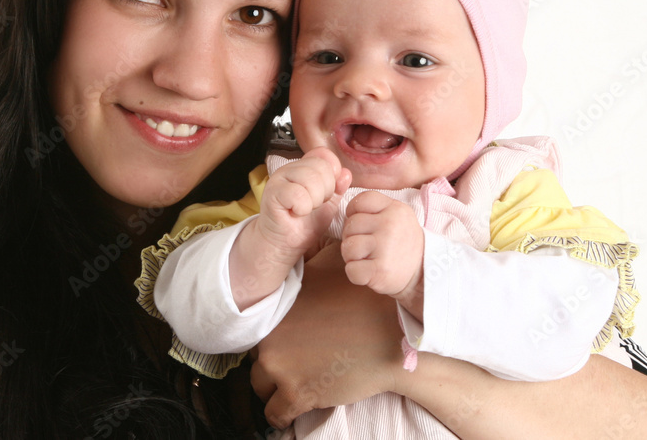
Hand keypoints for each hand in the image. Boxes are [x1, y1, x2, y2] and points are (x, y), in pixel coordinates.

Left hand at [249, 240, 404, 427]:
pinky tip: (289, 409)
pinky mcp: (297, 396)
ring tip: (290, 382)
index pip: (257, 328)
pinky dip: (280, 414)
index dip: (270, 335)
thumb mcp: (332, 262)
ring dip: (272, 386)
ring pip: (259, 385)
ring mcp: (282, 369)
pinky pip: (275, 414)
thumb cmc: (363, 298)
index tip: (282, 341)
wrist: (390, 335)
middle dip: (271, 360)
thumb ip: (310, 254)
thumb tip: (303, 233)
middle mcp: (271, 339)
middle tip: (291, 361)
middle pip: (256, 357)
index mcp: (276, 310)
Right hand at [256, 147, 350, 260]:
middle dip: (326, 191)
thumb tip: (346, 172)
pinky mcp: (272, 194)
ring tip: (305, 209)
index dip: (332, 174)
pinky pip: (298, 194)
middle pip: (321, 166)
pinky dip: (303, 208)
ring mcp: (279, 179)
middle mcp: (289, 169)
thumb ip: (338, 188)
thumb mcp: (328, 205)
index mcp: (302, 167)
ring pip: (310, 179)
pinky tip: (296, 213)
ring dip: (314, 201)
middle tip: (314, 205)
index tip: (327, 193)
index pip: (324, 154)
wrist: (284, 244)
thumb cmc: (303, 224)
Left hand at [340, 191, 423, 307]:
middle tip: (367, 246)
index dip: (354, 212)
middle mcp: (390, 225)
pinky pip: (351, 270)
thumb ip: (375, 208)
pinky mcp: (381, 270)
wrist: (424, 272)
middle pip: (351, 225)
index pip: (360, 201)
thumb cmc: (402, 243)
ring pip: (348, 248)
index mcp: (394, 208)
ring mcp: (385, 247)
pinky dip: (356, 274)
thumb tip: (341, 201)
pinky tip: (369, 271)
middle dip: (353, 237)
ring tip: (368, 258)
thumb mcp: (396, 216)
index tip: (363, 225)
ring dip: (353, 257)